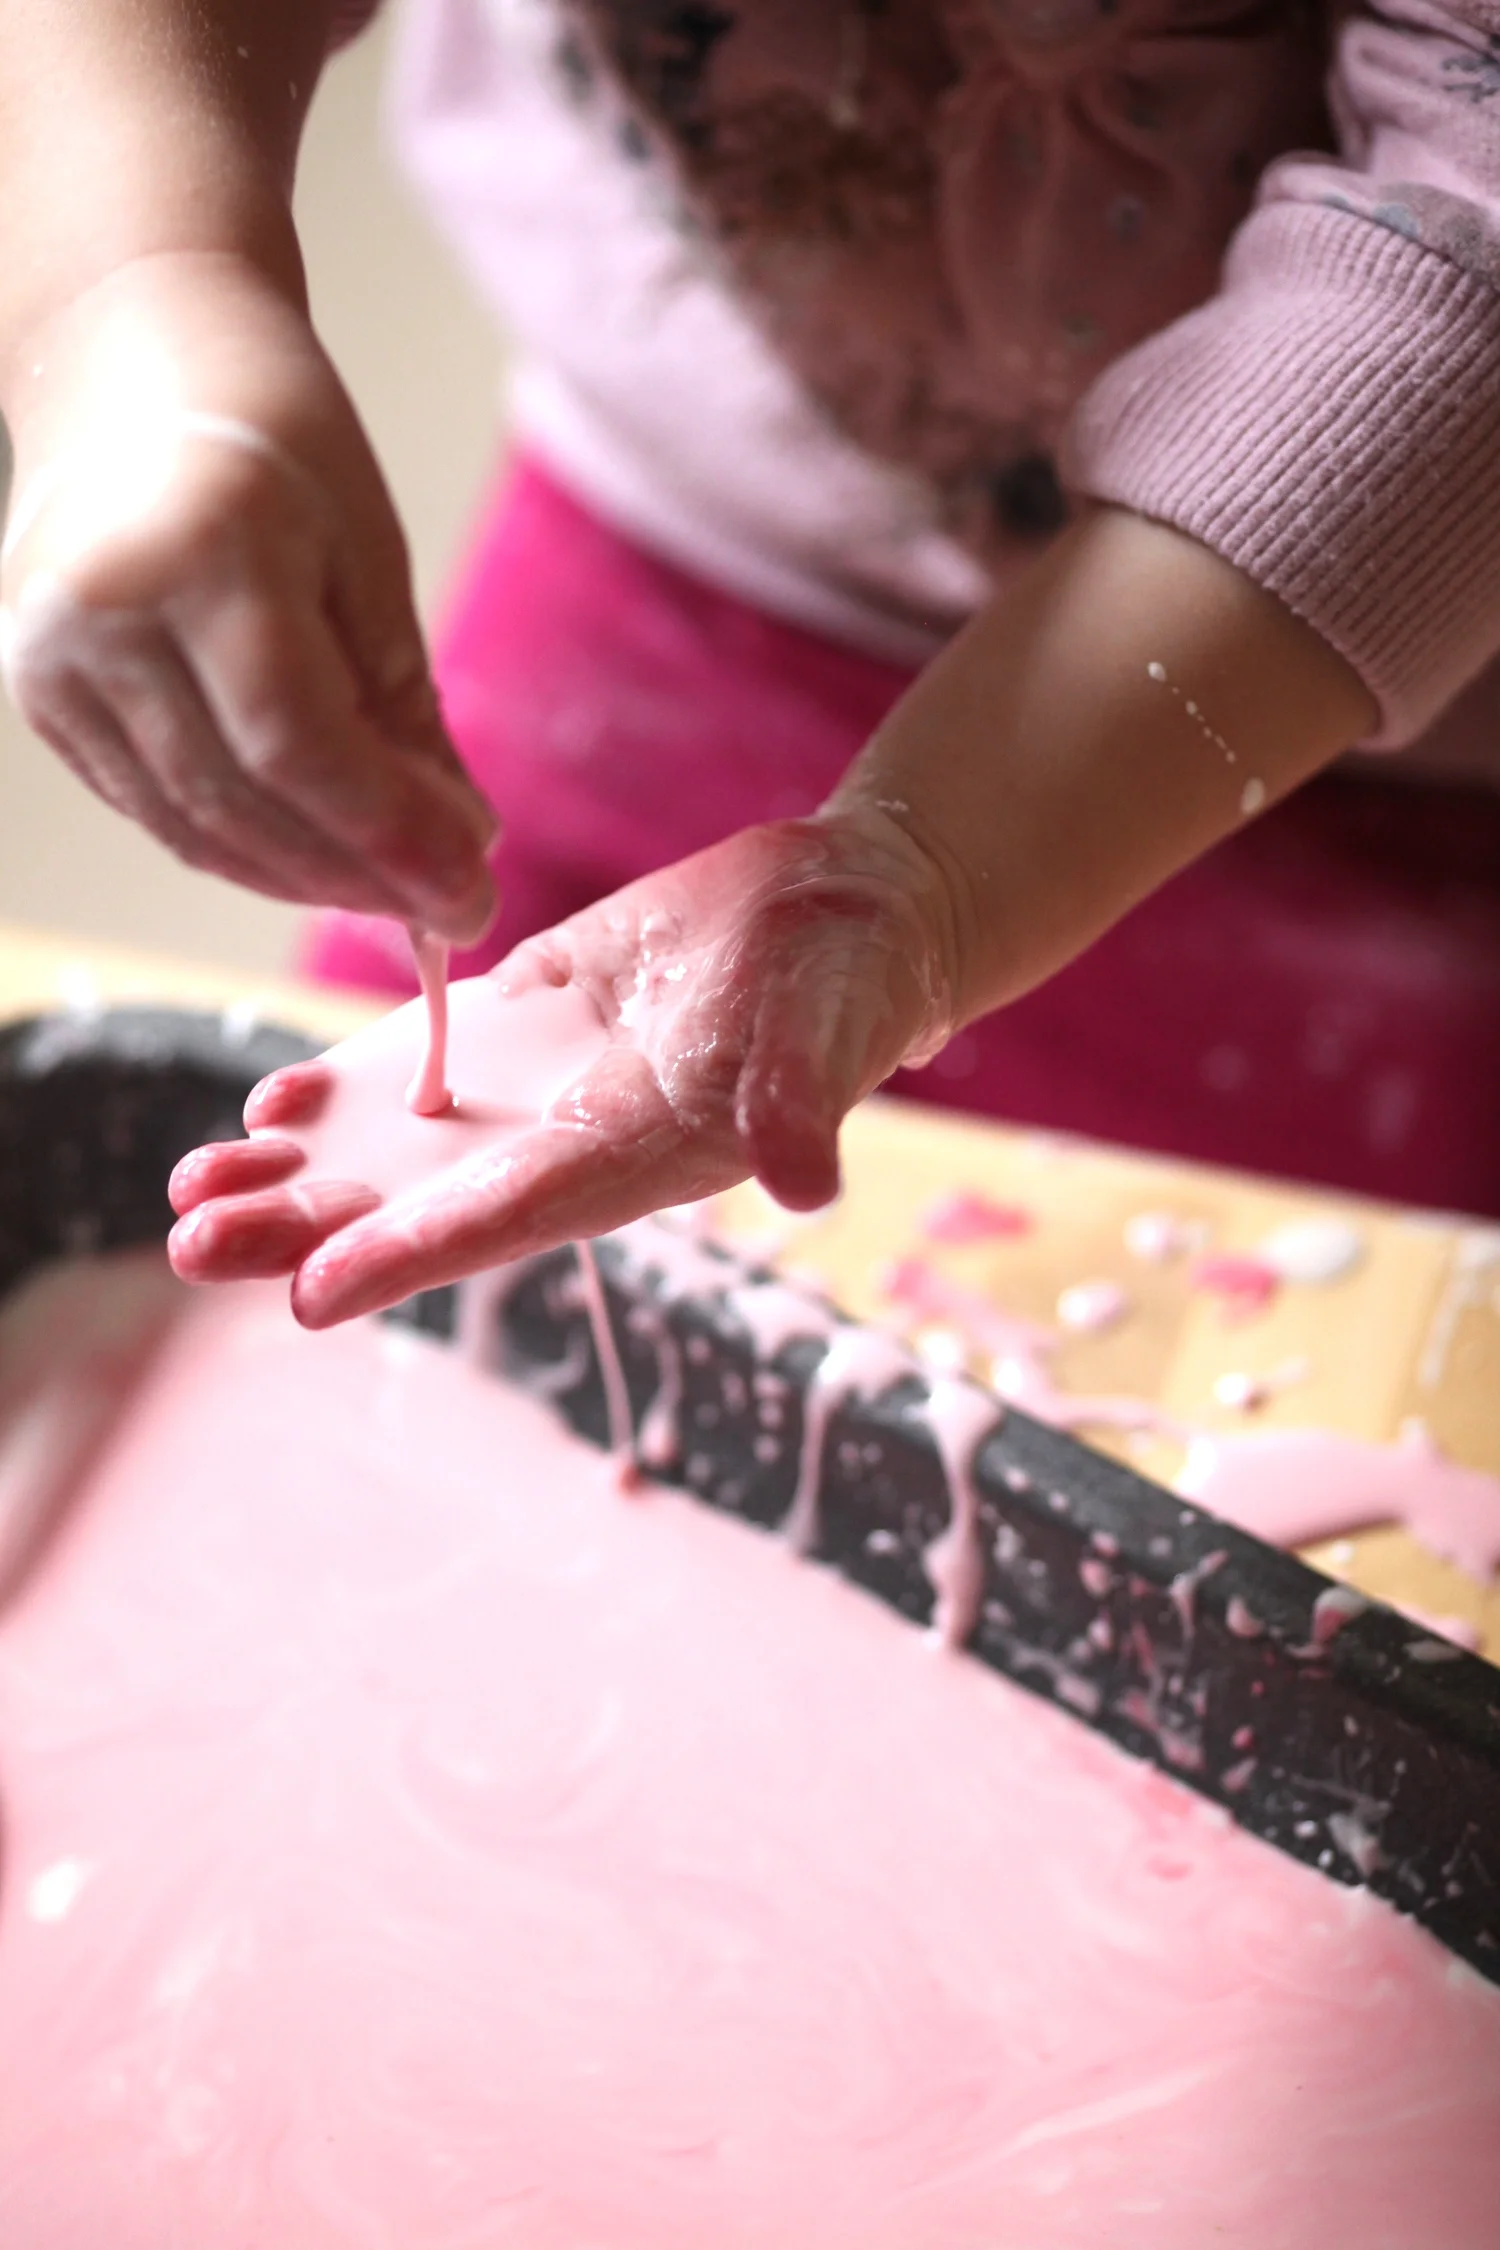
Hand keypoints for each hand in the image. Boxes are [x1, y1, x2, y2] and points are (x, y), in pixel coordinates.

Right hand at [0, 251, 496, 939]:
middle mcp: (104, 614)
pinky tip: (320, 862)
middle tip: (456, 910)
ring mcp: (53, 662)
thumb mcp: (368, 553)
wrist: (131, 356)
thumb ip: (403, 707)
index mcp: (200, 553)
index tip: (474, 895)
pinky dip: (245, 850)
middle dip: (363, 875)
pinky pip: (156, 809)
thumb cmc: (275, 435)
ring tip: (400, 894)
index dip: (391, 836)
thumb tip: (458, 845)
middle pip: (244, 801)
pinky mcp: (42, 699)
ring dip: (309, 880)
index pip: (298, 744)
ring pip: (195, 825)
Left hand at [167, 809, 959, 1325]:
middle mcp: (566, 1143)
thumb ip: (807, 1095)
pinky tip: (262, 1100)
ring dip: (294, 1172)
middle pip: (415, 1202)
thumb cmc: (853, 974)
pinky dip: (334, 1090)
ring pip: (393, 1147)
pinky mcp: (520, 1026)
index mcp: (632, 1155)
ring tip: (187, 1189)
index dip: (411, 1252)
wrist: (847, 913)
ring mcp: (533, 1089)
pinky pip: (410, 1069)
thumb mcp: (839, 1020)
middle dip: (305, 1226)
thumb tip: (810, 1182)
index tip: (310, 1290)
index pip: (507, 1215)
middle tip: (193, 1242)